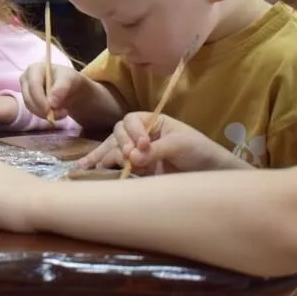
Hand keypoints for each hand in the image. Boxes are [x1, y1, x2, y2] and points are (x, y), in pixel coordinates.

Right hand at [20, 62, 84, 119]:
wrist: (69, 87)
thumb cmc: (69, 79)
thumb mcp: (70, 79)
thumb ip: (62, 88)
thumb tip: (51, 103)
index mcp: (34, 69)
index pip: (33, 85)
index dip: (40, 98)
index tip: (50, 109)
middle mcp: (26, 79)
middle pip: (28, 97)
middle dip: (43, 109)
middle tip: (61, 114)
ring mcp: (25, 90)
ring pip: (30, 107)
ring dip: (46, 114)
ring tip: (63, 112)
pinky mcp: (28, 100)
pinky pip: (34, 111)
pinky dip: (45, 115)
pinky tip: (57, 113)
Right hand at [76, 111, 240, 173]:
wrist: (212, 174)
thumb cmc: (199, 151)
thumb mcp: (179, 145)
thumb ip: (155, 151)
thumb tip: (132, 160)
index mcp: (152, 122)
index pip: (131, 120)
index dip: (133, 132)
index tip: (143, 146)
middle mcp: (140, 135)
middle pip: (118, 134)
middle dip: (121, 145)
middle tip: (131, 158)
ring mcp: (137, 153)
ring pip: (112, 150)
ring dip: (102, 157)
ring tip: (86, 168)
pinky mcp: (136, 171)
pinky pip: (115, 166)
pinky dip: (101, 167)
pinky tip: (84, 170)